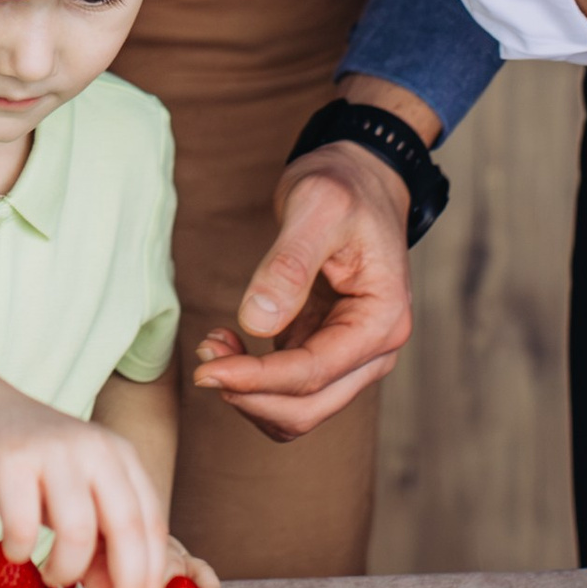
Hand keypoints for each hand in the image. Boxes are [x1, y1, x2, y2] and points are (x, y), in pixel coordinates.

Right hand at [0, 387, 169, 587]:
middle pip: (127, 526)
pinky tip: (17, 550)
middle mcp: (96, 449)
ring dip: (67, 569)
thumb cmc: (38, 468)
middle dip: (128, 583)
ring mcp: (54, 450)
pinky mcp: (10, 458)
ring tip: (53, 575)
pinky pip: (22, 523)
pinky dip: (22, 549)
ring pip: (77, 530)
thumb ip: (101, 545)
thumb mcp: (79, 502)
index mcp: (121, 457)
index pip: (152, 523)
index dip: (151, 575)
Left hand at [192, 140, 414, 440]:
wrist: (357, 178)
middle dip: (250, 394)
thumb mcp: (317, 208)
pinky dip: (252, 379)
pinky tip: (228, 339)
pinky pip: (286, 387)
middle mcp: (374, 350)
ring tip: (213, 344)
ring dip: (248, 393)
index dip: (256, 380)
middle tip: (204, 358)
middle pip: (307, 408)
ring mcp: (350, 356)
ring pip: (296, 409)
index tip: (206, 370)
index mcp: (382, 321)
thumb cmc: (343, 187)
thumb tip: (256, 324)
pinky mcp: (324, 350)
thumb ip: (289, 266)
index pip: (314, 373)